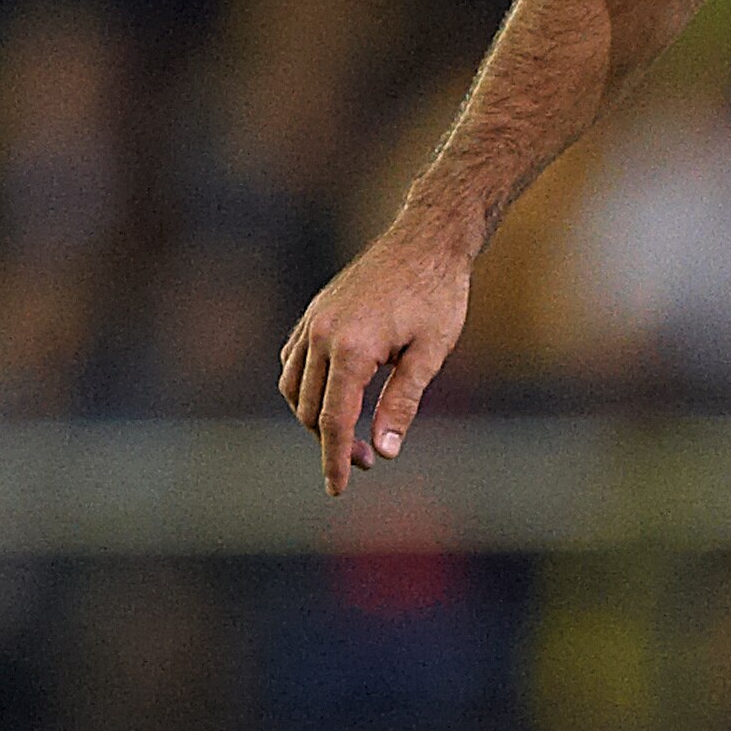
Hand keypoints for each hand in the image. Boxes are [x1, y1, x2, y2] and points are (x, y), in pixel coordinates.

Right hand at [278, 223, 472, 494]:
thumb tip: (382, 451)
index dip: (334, 460)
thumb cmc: (438, 296)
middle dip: (332, 442)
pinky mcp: (314, 313)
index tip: (338, 489)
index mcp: (351, 347)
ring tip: (350, 433)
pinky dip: (304, 387)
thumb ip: (402, 404)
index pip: (333, 420)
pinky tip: (333, 397)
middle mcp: (321, 334)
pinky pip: (293, 361)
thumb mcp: (430, 355)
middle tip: (369, 458)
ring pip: (292, 387)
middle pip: (309, 409)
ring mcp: (313, 321)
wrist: (426, 241)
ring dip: (314, 417)